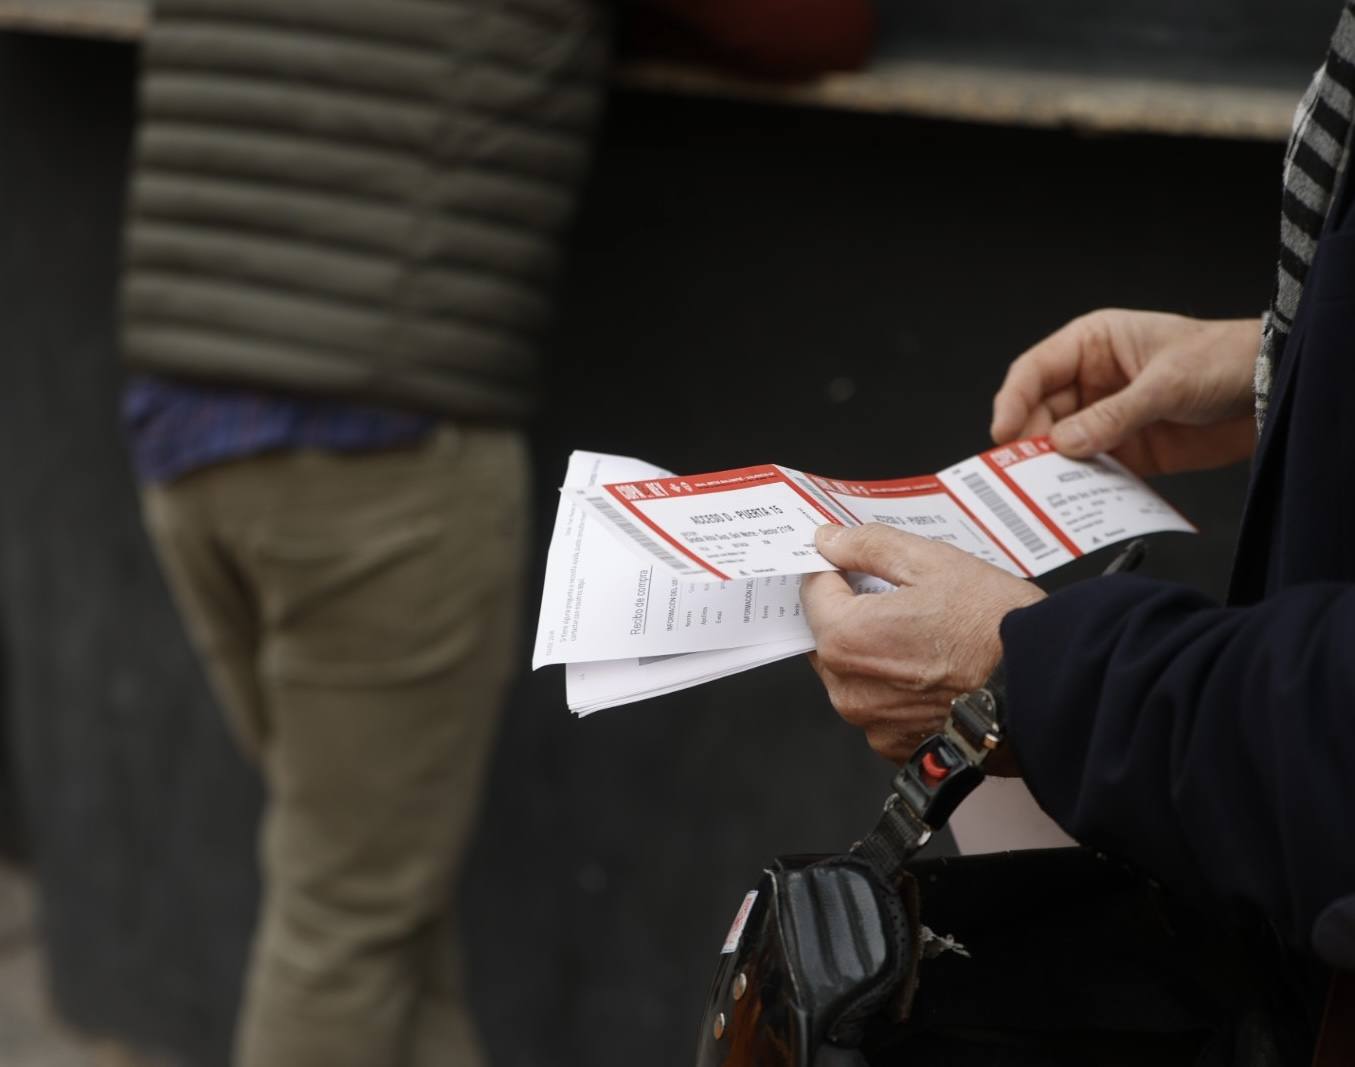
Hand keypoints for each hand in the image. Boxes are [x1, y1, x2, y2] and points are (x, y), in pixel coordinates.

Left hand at [802, 523, 1042, 764]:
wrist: (1049, 687)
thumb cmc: (997, 627)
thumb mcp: (932, 562)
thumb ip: (869, 547)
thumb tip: (830, 541)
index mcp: (847, 639)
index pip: (813, 591)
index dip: (835, 570)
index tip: (855, 562)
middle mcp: (849, 690)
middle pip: (827, 636)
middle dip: (852, 612)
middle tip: (900, 598)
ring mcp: (872, 724)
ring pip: (850, 673)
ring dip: (872, 652)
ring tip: (924, 635)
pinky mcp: (897, 746)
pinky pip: (877, 707)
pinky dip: (893, 688)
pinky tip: (931, 670)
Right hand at [990, 310, 1260, 475]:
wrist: (1273, 389)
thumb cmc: (1222, 359)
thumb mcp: (1166, 382)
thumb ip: (1113, 415)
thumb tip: (1064, 444)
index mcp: (1091, 345)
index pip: (1035, 372)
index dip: (1013, 402)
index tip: (1003, 434)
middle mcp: (1090, 382)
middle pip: (1040, 414)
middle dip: (1030, 443)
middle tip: (1021, 474)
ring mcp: (1106, 418)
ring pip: (1062, 447)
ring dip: (1054, 470)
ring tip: (1045, 493)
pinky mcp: (1127, 452)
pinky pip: (1093, 472)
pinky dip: (1083, 489)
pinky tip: (1078, 502)